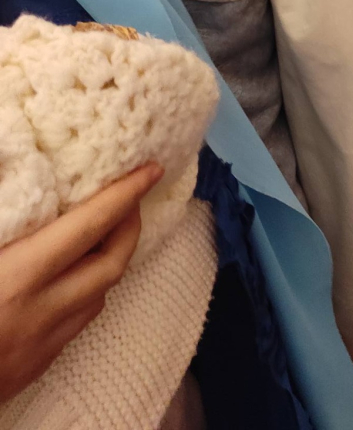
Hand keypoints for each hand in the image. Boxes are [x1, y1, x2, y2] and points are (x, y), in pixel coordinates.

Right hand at [0, 162, 162, 401]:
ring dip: (108, 261)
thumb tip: (14, 186)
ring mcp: (40, 346)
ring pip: (99, 297)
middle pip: (112, 263)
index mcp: (20, 277)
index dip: (125, 193)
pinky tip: (69, 281)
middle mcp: (41, 312)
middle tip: (129, 197)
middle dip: (129, 226)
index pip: (92, 225)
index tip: (150, 169)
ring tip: (102, 233)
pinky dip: (84, 295)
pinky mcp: (31, 370)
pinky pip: (75, 325)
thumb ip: (0, 220)